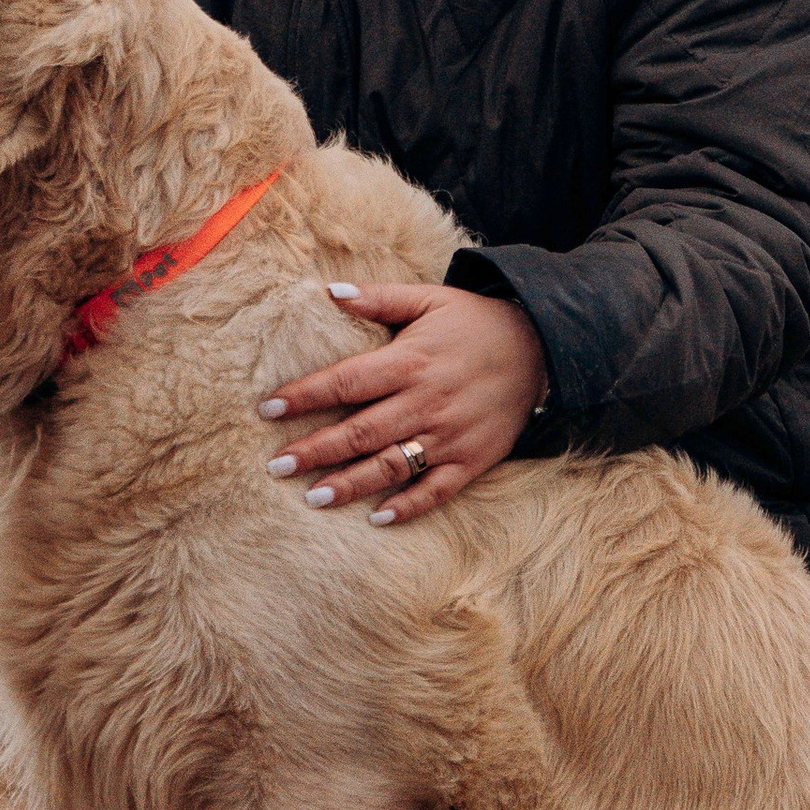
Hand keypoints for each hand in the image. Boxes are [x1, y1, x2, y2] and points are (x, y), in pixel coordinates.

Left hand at [259, 282, 548, 525]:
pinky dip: (408, 506)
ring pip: (393, 465)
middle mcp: (427, 401)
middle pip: (361, 431)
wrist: (541, 347)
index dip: (306, 396)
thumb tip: (330, 291)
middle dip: (315, 450)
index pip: (346, 382)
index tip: (269, 409)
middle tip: (275, 465)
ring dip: (351, 483)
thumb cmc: (474, 322)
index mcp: (411, 361)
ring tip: (313, 497)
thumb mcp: (429, 299)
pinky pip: (437, 490)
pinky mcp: (473, 460)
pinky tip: (377, 517)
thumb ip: (379, 298)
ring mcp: (451, 435)